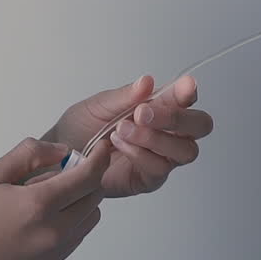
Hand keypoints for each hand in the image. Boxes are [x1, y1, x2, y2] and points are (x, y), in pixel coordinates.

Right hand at [0, 137, 114, 259]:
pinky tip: (43, 212)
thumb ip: (28, 156)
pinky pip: (74, 238)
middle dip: (89, 178)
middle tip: (67, 166)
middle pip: (94, 199)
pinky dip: (71, 220)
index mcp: (37, 207)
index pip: (88, 178)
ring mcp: (53, 254)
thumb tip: (60, 150)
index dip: (100, 158)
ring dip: (81, 200)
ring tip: (51, 190)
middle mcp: (52, 234)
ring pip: (88, 221)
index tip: (101, 146)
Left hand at [45, 75, 213, 198]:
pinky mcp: (149, 178)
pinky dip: (141, 154)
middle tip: (145, 113)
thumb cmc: (81, 127)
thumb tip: (147, 81)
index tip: (185, 86)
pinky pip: (160, 168)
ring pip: (185, 150)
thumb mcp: (99, 105)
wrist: (61, 157)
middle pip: (199, 126)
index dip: (189, 92)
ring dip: (154, 138)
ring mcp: (161, 156)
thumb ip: (125, 96)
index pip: (185, 98)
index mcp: (158, 106)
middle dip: (178, 118)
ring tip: (122, 130)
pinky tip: (121, 145)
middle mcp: (166, 132)